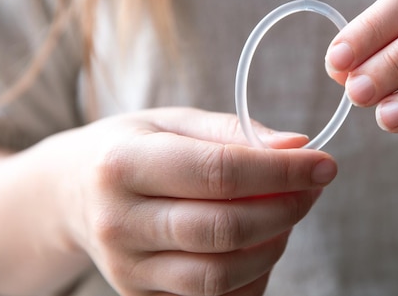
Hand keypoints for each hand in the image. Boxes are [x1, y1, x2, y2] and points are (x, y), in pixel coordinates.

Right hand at [53, 108, 335, 294]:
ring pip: (221, 275)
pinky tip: (260, 243)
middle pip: (223, 230)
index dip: (282, 172)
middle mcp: (119, 222)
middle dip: (285, 210)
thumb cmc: (135, 147)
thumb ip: (236, 132)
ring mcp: (127, 269)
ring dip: (273, 245)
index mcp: (125, 163)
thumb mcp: (175, 121)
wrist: (73, 192)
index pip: (219, 172)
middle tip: (311, 189)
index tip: (324, 164)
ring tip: (285, 213)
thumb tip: (297, 145)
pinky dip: (253, 275)